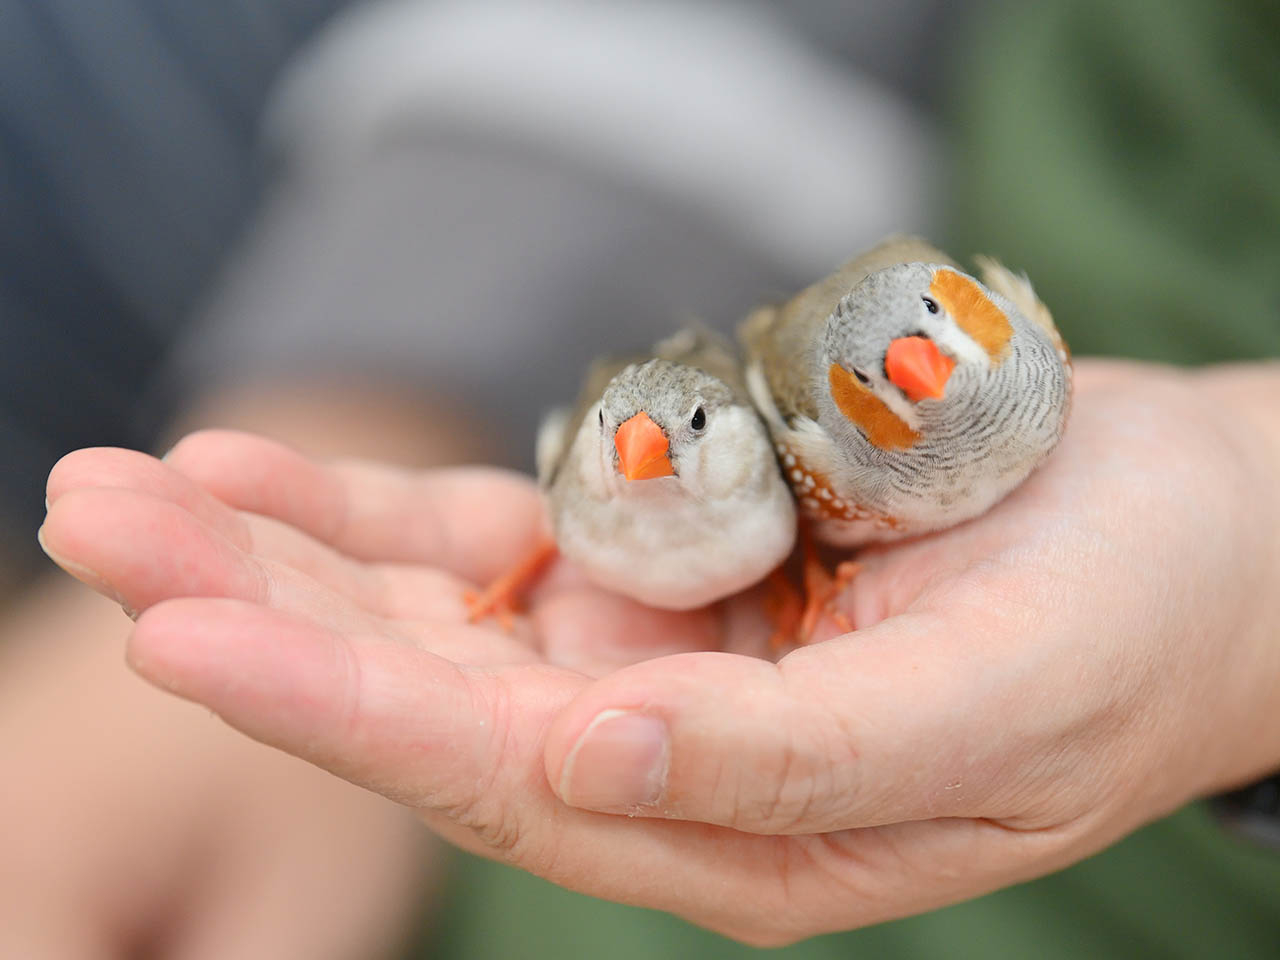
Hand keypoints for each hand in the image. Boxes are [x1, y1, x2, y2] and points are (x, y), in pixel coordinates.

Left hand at [39, 360, 1279, 944]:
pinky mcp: (669, 553)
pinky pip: (500, 530)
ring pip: (430, 605)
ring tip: (129, 488)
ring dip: (282, 545)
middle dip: (253, 611)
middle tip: (96, 528)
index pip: (497, 776)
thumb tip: (586, 768)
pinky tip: (269, 467)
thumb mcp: (988, 709)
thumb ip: (787, 763)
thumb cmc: (1132, 623)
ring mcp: (658, 645)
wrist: (1200, 532)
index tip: (177, 631)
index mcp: (736, 827)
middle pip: (422, 688)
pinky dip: (387, 502)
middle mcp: (669, 749)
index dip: (333, 705)